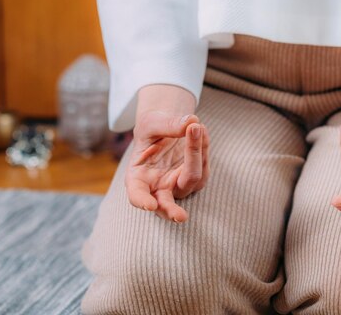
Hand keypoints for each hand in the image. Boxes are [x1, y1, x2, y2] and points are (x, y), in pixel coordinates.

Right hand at [125, 85, 209, 222]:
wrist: (165, 128)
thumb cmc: (151, 129)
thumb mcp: (153, 122)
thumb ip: (168, 124)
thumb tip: (191, 123)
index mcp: (138, 178)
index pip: (137, 195)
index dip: (142, 202)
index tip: (149, 205)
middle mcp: (158, 188)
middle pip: (166, 204)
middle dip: (173, 212)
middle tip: (181, 217)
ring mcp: (178, 185)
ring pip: (192, 177)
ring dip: (196, 152)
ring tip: (195, 126)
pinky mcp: (195, 178)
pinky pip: (203, 166)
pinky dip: (203, 146)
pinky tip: (200, 130)